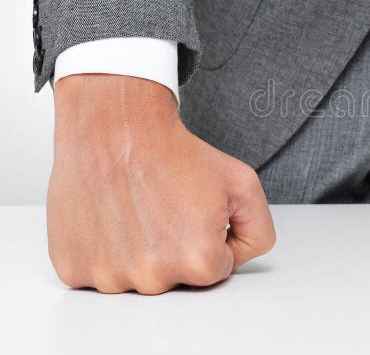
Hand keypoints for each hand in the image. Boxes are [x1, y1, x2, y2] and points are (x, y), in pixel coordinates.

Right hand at [48, 74, 274, 293]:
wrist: (117, 129)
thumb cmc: (174, 154)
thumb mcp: (243, 184)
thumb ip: (258, 230)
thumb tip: (240, 256)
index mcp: (198, 261)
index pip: (217, 268)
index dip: (211, 236)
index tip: (195, 211)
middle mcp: (153, 277)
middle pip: (177, 277)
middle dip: (176, 247)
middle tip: (166, 207)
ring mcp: (109, 276)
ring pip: (137, 276)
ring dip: (138, 250)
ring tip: (137, 209)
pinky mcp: (73, 268)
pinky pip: (98, 272)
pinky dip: (104, 249)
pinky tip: (111, 217)